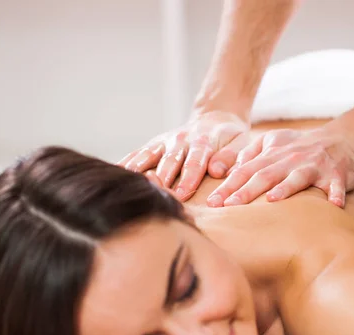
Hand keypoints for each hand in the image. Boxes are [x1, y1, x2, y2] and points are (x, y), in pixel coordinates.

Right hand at [119, 111, 249, 200]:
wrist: (215, 118)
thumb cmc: (229, 137)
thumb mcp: (240, 143)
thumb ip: (230, 157)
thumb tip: (216, 170)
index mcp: (202, 142)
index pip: (194, 163)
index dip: (188, 179)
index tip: (182, 195)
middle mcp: (180, 141)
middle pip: (168, 163)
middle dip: (162, 180)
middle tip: (155, 197)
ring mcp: (164, 142)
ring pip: (148, 157)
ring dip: (138, 172)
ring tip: (126, 186)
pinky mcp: (154, 144)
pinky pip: (138, 154)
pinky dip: (126, 164)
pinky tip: (113, 174)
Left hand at [206, 126, 353, 207]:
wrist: (343, 141)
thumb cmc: (302, 147)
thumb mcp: (274, 142)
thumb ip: (251, 153)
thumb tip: (230, 170)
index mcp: (273, 153)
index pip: (246, 170)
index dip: (229, 185)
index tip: (213, 201)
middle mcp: (291, 159)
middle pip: (265, 174)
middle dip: (246, 190)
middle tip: (228, 205)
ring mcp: (314, 166)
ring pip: (297, 177)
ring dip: (285, 188)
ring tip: (272, 199)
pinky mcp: (337, 174)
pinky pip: (336, 185)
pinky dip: (336, 193)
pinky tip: (334, 204)